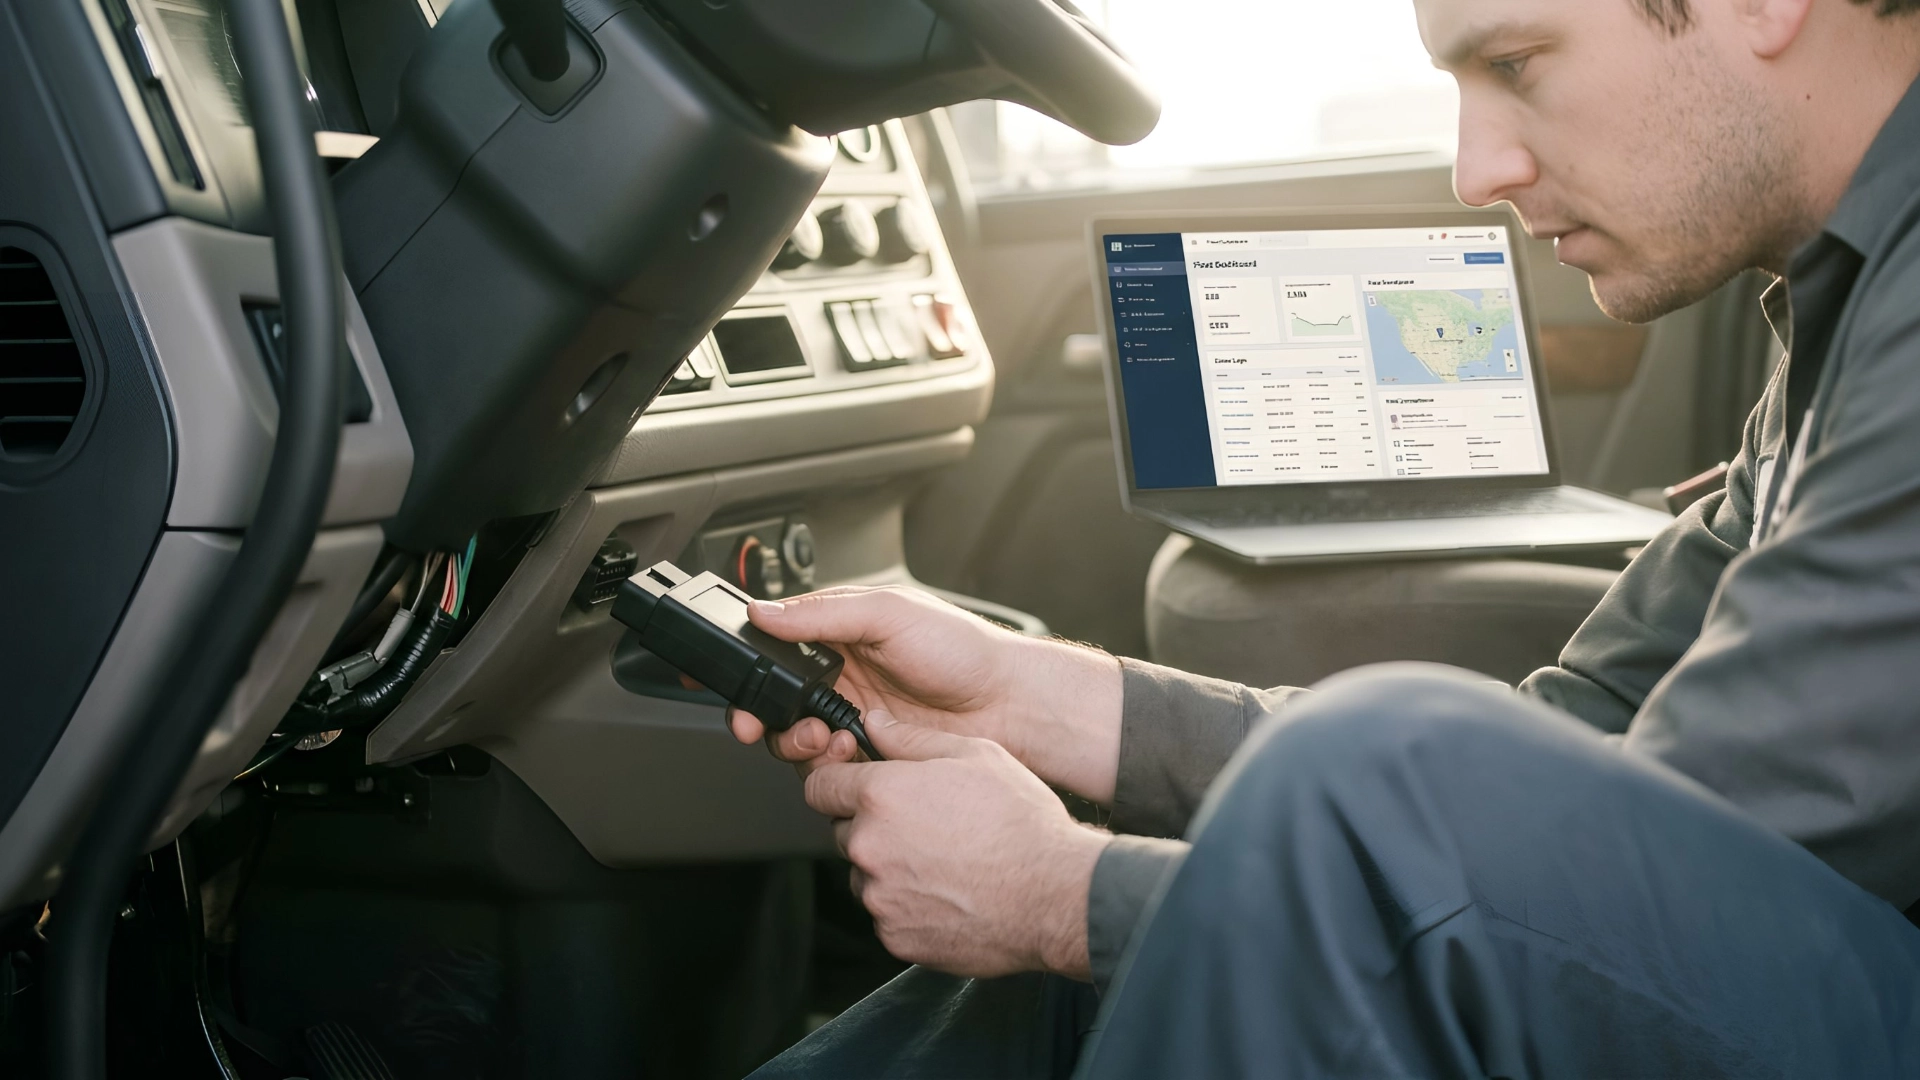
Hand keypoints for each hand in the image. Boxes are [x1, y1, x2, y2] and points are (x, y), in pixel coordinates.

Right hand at [727, 586, 1123, 803]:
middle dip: (760, 715)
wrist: (1009, 706)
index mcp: (839, 631)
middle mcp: (840, 674)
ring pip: (793, 737)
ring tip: (824, 738)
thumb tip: (765, 611)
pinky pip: (827, 767)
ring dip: (796, 741)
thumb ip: (823, 613)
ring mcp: (852, 716)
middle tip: (761, 725)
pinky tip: (848, 753)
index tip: (727, 683)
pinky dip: (827, 765)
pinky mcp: (868, 754)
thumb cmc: (963, 650)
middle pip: (773, 700)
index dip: (746, 666)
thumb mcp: (890, 613)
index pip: (774, 645)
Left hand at [805, 709, 1110, 979]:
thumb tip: (875, 724)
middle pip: (844, 831)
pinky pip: (886, 914)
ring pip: (865, 875)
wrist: (1053, 895)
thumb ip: (911, 739)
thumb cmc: (1021, 823)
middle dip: (872, 825)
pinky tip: (948, 891)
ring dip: (888, 867)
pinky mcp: (895, 935)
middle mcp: (870, 846)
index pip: (819, 785)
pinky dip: (907, 905)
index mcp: (881, 795)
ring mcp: (879, 896)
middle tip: (924, 824)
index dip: (839, 782)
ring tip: (943, 860)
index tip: (857, 786)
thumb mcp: (974, 755)